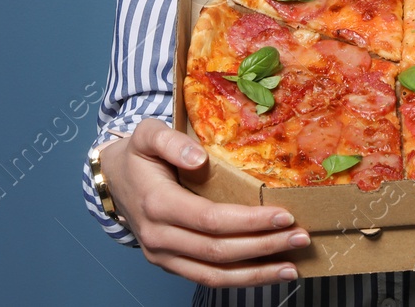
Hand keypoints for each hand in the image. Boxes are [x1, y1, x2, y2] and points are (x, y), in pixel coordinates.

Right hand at [103, 118, 307, 287]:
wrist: (112, 181)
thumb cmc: (137, 155)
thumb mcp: (146, 134)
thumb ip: (170, 141)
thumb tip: (197, 157)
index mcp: (157, 204)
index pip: (210, 220)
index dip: (249, 222)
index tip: (284, 215)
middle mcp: (159, 238)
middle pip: (218, 251)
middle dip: (264, 247)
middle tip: (302, 238)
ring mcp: (163, 256)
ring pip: (214, 275)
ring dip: (257, 274)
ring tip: (292, 267)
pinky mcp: (171, 265)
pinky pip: (207, 279)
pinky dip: (240, 280)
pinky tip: (267, 273)